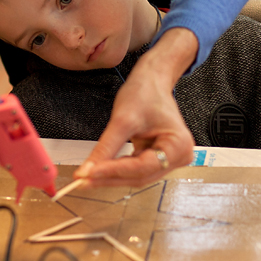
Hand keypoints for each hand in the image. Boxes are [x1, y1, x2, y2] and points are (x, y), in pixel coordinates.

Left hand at [76, 27, 197, 187]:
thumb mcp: (123, 119)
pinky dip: (115, 169)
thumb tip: (87, 170)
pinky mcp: (156, 158)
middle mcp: (178, 157)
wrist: (152, 79)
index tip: (89, 174)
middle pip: (139, 176)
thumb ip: (106, 147)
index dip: (113, 171)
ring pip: (135, 176)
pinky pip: (134, 169)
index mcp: (178, 146)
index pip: (142, 167)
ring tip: (86, 176)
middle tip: (82, 180)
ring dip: (110, 176)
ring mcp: (169, 159)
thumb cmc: (145, 93)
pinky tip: (97, 170)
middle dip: (109, 176)